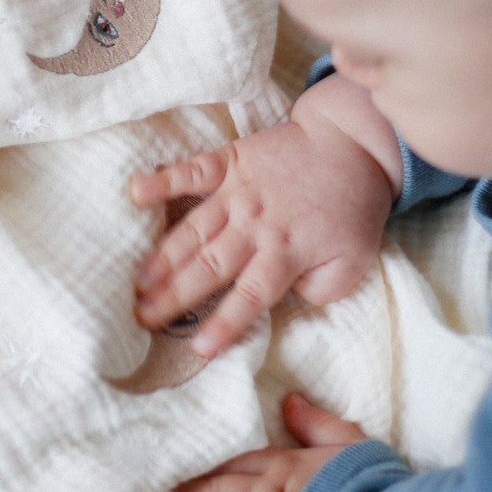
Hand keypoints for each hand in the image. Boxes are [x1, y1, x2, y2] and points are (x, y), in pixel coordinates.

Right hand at [129, 75, 401, 356]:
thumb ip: (322, 289)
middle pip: (210, 268)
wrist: (353, 143)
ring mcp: (240, 192)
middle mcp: (256, 226)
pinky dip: (163, 180)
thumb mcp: (355, 260)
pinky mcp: (233, 160)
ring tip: (138, 281)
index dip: (224, 324)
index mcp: (286, 254)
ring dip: (164, 257)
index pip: (250, 298)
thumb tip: (288, 297)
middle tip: (142, 316)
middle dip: (175, 296)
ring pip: (195, 230)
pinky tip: (136, 193)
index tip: (198, 348)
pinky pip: (193, 171)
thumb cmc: (353, 206)